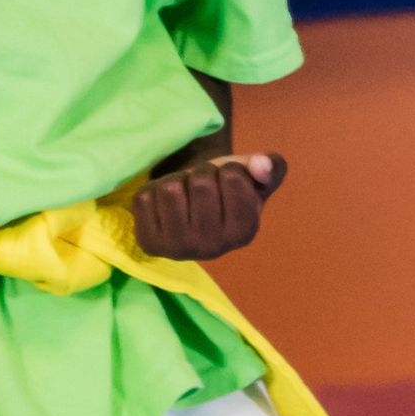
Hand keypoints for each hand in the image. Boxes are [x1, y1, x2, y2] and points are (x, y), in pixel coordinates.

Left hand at [130, 147, 281, 259]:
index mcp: (244, 232)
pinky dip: (153, 191)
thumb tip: (262, 165)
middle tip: (202, 188)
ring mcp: (178, 249)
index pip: (232, 177)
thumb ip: (270, 167)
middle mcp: (213, 249)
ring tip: (184, 194)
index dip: (228, 168)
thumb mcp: (253, 175)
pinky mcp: (150, 243)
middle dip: (201, 174)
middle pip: (200, 182)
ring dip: (177, 181)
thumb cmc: (224, 189)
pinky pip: (145, 199)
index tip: (227, 182)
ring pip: (170, 189)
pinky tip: (164, 205)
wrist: (190, 207)